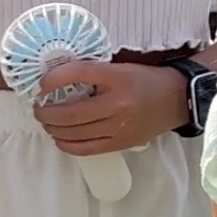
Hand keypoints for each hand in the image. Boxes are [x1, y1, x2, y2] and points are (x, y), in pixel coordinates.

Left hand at [32, 60, 185, 155]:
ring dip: (54, 129)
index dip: (54, 79)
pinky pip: (87, 149)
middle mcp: (118, 104)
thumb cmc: (147, 80)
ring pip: (76, 132)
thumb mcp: (122, 68)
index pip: (79, 74)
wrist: (178, 99)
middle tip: (38, 109)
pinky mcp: (122, 143)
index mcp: (118, 77)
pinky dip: (68, 145)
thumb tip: (59, 78)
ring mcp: (120, 127)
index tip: (41, 85)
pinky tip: (60, 139)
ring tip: (46, 123)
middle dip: (46, 112)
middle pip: (71, 112)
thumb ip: (94, 73)